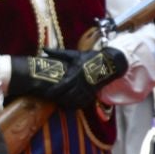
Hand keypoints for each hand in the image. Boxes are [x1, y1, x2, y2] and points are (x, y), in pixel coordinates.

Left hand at [8, 47, 129, 109]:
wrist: (110, 63)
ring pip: (75, 100)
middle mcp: (80, 83)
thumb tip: (44, 48)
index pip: (61, 86)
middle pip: (67, 95)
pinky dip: (76, 104)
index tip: (45, 93)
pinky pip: (83, 102)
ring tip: (59, 103)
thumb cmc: (90, 58)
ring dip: (66, 103)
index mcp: (75, 73)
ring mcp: (87, 89)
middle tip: (51, 99)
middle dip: (58, 98)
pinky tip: (71, 105)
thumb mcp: (75, 54)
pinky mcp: (93, 93)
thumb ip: (59, 53)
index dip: (53, 91)